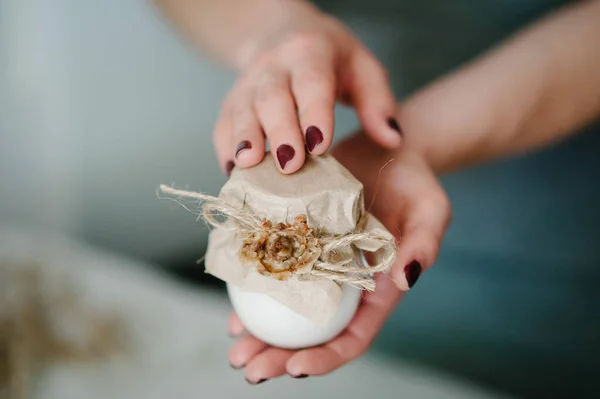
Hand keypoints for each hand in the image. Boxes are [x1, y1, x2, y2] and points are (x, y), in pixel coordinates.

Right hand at [213, 9, 401, 176]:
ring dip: (244, 140)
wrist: (281, 35)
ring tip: (248, 166)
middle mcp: (273, 66)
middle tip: (290, 166)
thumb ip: (378, 103)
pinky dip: (225, 149)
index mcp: (310, 53)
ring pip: (241, 111)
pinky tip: (233, 172)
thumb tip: (393, 140)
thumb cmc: (331, 59)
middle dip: (279, 132)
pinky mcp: (230, 103)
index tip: (319, 146)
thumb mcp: (362, 68)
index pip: (312, 82)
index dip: (314, 112)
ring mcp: (247, 84)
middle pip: (271, 98)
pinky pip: (222, 126)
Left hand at [227, 133, 450, 382]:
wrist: (384, 150)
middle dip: (280, 357)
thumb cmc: (413, 182)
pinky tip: (233, 303)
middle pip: (312, 335)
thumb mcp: (429, 208)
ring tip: (235, 346)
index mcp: (377, 291)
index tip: (295, 368)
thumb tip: (406, 279)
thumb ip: (425, 243)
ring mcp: (318, 266)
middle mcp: (343, 286)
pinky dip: (253, 293)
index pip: (352, 337)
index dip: (326, 357)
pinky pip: (274, 274)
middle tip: (250, 369)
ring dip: (259, 334)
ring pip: (287, 312)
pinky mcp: (297, 242)